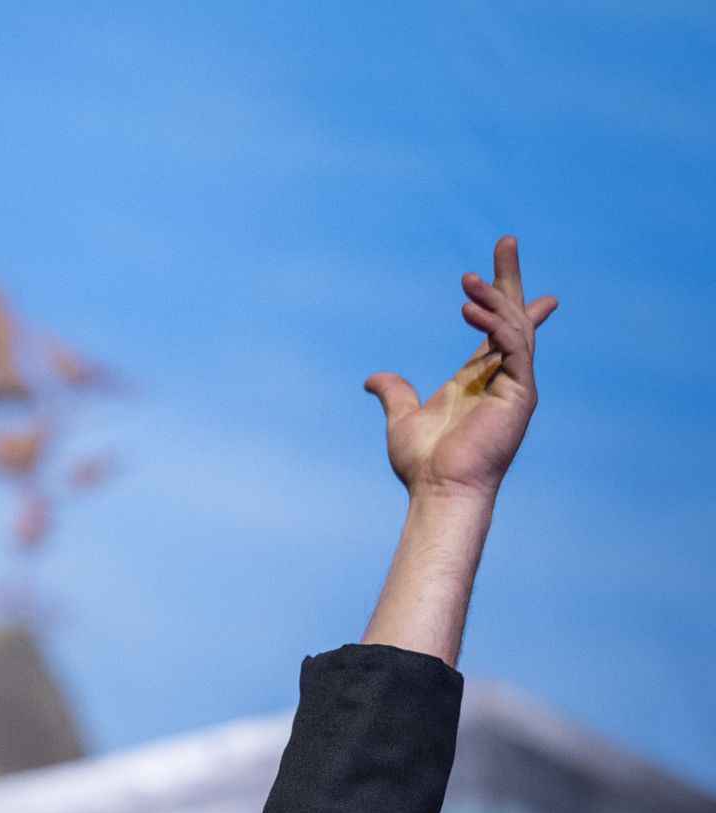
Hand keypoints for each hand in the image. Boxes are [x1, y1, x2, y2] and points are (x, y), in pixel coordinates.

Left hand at [366, 237, 556, 503]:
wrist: (439, 492)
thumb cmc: (424, 465)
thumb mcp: (402, 419)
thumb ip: (394, 393)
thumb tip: (373, 380)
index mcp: (479, 379)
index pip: (497, 329)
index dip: (502, 298)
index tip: (501, 267)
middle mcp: (502, 377)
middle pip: (513, 316)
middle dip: (510, 278)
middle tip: (505, 241)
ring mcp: (515, 384)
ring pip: (513, 326)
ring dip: (493, 298)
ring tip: (467, 280)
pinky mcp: (520, 393)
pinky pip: (514, 346)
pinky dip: (495, 324)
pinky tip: (470, 310)